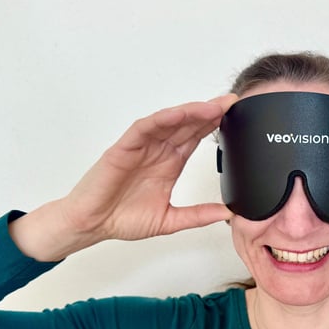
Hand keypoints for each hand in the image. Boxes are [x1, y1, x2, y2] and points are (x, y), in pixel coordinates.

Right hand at [10, 94, 237, 260]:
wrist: (93, 225)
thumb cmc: (122, 218)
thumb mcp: (170, 220)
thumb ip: (198, 216)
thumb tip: (227, 214)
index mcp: (170, 163)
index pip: (196, 138)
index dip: (214, 126)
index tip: (235, 116)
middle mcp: (158, 151)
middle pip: (187, 125)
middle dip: (209, 112)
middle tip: (231, 102)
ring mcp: (141, 147)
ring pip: (168, 122)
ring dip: (190, 112)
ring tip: (212, 106)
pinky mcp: (124, 149)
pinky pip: (144, 128)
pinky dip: (161, 119)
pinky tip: (178, 114)